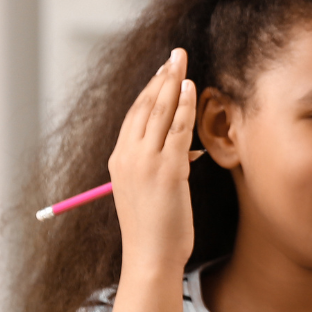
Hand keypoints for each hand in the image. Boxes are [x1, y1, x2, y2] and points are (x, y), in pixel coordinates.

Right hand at [111, 49, 197, 275]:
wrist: (150, 256)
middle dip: (161, 78)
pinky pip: (177, 130)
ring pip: (160, 112)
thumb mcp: (149, 191)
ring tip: (182, 62)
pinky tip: (191, 89)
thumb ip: (161, 165)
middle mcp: (127, 156)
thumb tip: (184, 150)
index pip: (134, 116)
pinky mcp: (166, 170)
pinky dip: (184, 107)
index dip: (150, 91)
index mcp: (119, 160)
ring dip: (172, 83)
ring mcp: (145, 162)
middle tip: (175, 55)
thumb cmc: (154, 229)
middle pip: (145, 107)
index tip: (164, 72)